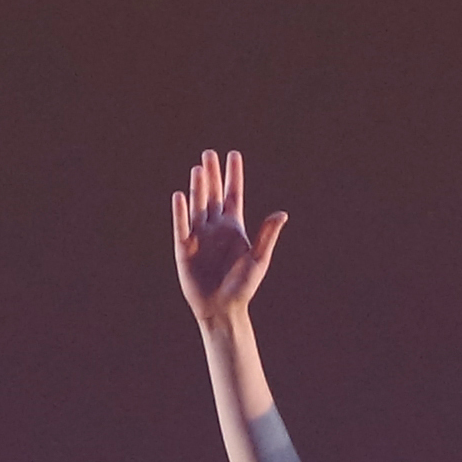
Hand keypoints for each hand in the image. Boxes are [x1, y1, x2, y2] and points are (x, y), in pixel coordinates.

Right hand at [173, 147, 286, 323]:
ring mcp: (199, 236)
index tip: (233, 155)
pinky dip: (181, 212)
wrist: (223, 308)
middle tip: (209, 153)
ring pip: (197, 206)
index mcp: (234, 227)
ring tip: (199, 169)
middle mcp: (215, 227)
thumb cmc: (243, 287)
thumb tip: (282, 214)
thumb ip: (267, 235)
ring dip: (198, 188)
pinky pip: (182, 226)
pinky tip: (180, 196)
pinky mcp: (184, 248)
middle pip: (213, 194)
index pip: (233, 194)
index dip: (233, 175)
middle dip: (212, 174)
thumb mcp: (259, 259)